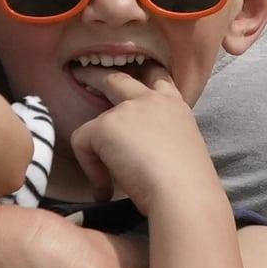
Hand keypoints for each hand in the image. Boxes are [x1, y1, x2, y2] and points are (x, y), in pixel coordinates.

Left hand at [67, 79, 222, 215]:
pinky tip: (105, 191)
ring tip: (104, 182)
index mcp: (175, 106)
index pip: (157, 79)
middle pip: (118, 79)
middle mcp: (151, 99)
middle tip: (79, 73)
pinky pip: (83, 144)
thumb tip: (136, 157)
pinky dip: (91, 169)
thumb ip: (160, 141)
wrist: (184, 194)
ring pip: (96, 123)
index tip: (129, 84)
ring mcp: (127, 109)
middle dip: (96, 76)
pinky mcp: (106, 126)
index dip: (141, 79)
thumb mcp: (180, 151)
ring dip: (96, 149)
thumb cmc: (187, 186)